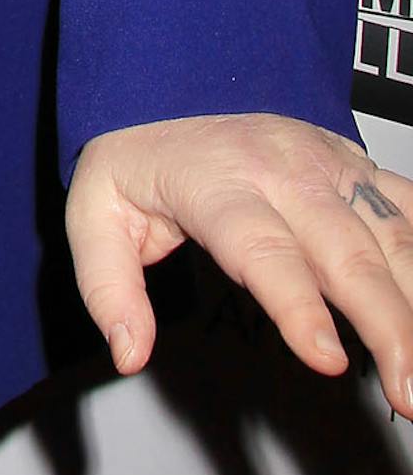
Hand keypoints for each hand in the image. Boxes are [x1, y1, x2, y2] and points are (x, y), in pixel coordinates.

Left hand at [68, 112, 412, 414]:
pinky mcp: (360, 168)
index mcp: (216, 181)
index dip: (296, 305)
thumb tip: (130, 352)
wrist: (170, 79)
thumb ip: (107, 287)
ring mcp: (329, 164)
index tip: (326, 359)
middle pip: (346, 251)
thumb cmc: (139, 157)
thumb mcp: (93, 213)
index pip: (261, 248)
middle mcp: (282, 169)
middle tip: (409, 394)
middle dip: (388, 325)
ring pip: (396, 234)